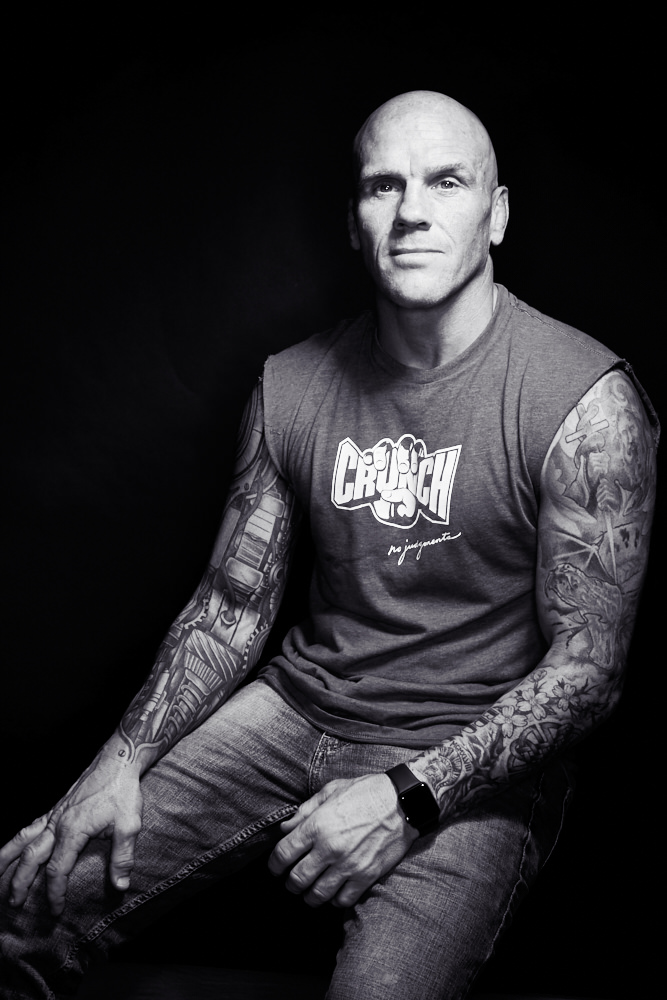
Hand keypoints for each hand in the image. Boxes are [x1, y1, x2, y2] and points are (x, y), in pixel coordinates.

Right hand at [0, 754, 142, 915]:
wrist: (118, 760)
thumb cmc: (123, 791)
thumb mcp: (130, 825)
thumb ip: (123, 856)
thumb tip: (120, 884)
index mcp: (73, 830)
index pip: (57, 869)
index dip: (55, 892)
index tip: (57, 909)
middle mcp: (57, 822)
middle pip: (31, 857)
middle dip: (21, 882)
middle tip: (16, 904)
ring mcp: (54, 814)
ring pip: (22, 838)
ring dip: (7, 859)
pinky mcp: (56, 807)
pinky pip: (30, 826)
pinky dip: (17, 839)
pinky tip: (15, 848)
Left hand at [267, 774, 417, 908]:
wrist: (403, 802)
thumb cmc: (365, 792)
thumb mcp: (331, 791)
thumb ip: (305, 811)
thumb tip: (285, 828)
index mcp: (317, 825)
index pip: (283, 854)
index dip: (274, 865)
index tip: (275, 868)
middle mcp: (330, 848)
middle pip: (297, 879)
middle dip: (290, 884)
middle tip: (292, 882)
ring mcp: (349, 865)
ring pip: (318, 895)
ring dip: (309, 896)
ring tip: (310, 891)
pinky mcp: (366, 876)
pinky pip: (343, 900)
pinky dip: (334, 900)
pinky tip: (334, 891)